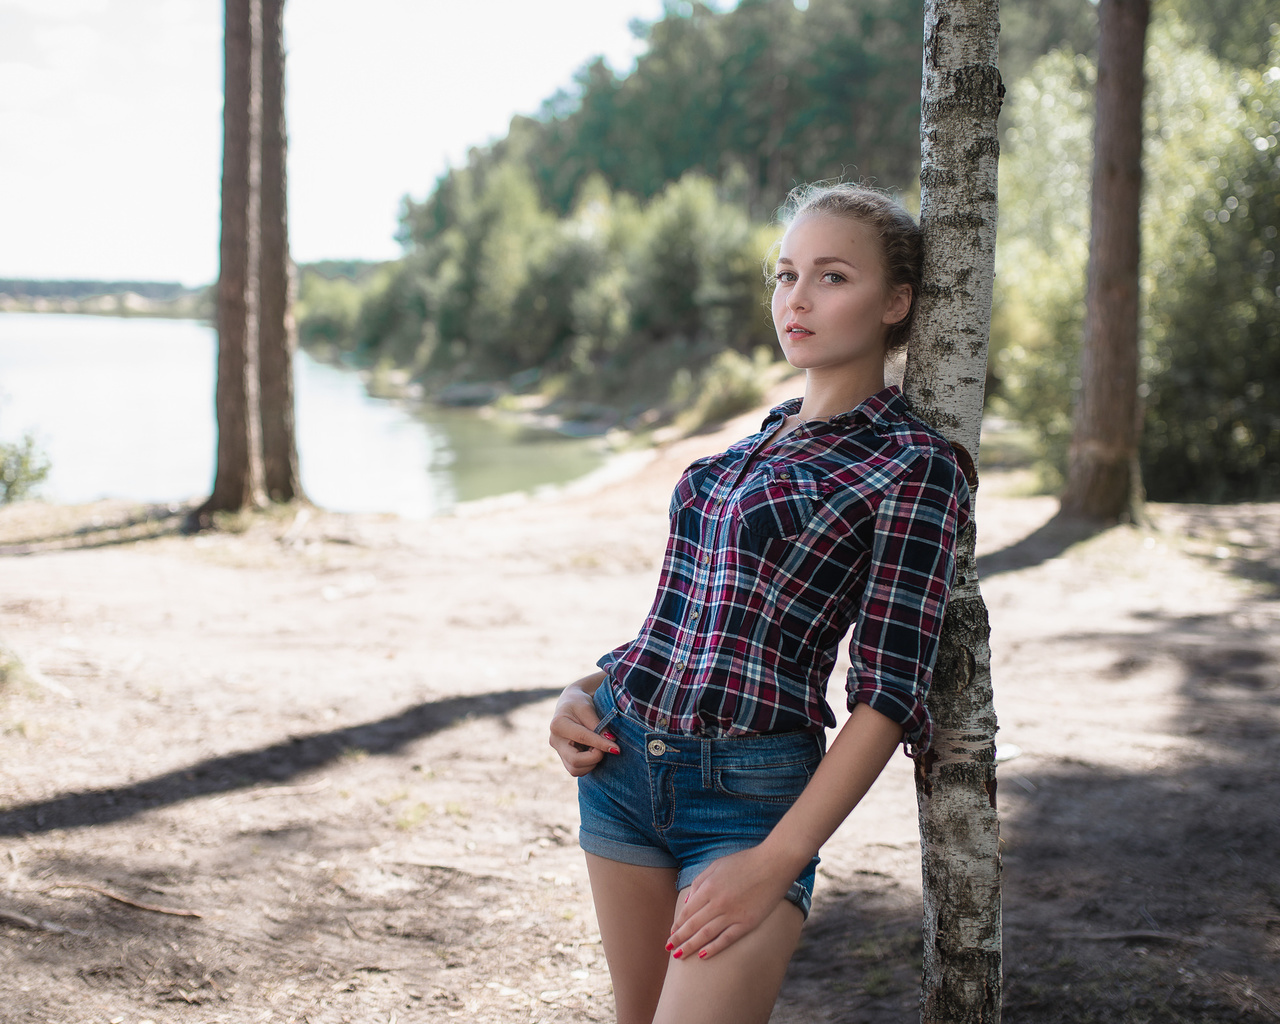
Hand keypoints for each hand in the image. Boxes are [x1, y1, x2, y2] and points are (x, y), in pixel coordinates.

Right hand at [548, 674, 618, 776]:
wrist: (570, 704)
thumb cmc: (579, 703)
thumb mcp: (588, 708)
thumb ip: (598, 725)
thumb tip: (611, 741)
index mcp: (558, 725)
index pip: (582, 738)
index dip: (600, 744)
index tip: (616, 748)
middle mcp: (555, 741)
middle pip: (575, 761)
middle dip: (594, 758)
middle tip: (606, 748)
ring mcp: (558, 751)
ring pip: (575, 770)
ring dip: (592, 763)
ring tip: (599, 748)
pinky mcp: (564, 758)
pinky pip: (577, 770)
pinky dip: (589, 764)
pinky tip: (593, 751)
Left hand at [666, 845, 796, 960]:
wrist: (774, 864)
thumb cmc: (745, 862)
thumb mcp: (717, 865)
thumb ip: (699, 882)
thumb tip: (687, 902)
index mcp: (709, 887)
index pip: (688, 912)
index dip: (678, 924)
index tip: (671, 934)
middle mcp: (718, 902)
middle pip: (693, 925)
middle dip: (679, 939)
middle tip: (669, 949)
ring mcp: (733, 914)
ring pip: (706, 935)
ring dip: (691, 946)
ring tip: (680, 955)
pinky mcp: (747, 922)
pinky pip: (727, 939)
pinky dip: (714, 948)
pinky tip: (703, 956)